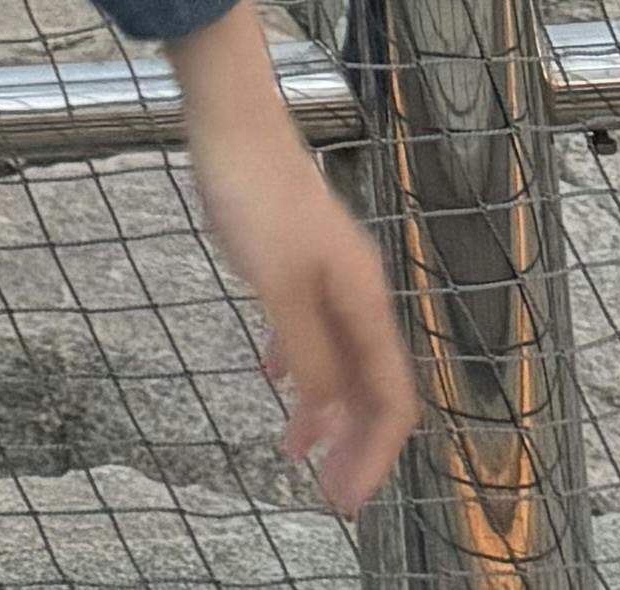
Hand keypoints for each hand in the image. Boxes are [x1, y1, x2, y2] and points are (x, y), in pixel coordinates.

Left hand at [170, 5, 416, 516]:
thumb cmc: (253, 193)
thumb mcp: (276, 282)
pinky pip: (308, 327)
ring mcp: (328, 275)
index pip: (390, 399)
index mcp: (365, 302)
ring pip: (339, 361)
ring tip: (292, 450)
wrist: (229, 120)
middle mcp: (358, 293)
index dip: (374, 454)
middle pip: (371, 388)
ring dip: (322, 410)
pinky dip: (296, 362)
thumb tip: (332, 412)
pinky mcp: (294, 258)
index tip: (346, 499)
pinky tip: (271, 377)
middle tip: (327, 493)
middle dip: (354, 445)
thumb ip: (308, 349)